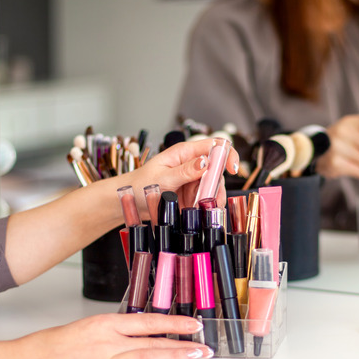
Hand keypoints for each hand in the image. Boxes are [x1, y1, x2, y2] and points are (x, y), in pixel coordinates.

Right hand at [15, 313, 213, 358]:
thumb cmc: (51, 347)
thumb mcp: (86, 328)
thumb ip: (114, 333)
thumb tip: (139, 336)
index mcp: (104, 324)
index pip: (147, 321)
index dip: (174, 323)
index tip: (192, 324)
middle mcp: (107, 343)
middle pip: (152, 342)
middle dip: (181, 344)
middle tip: (202, 346)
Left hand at [124, 139, 238, 212]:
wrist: (127, 202)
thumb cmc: (139, 185)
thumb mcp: (162, 178)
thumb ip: (185, 171)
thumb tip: (205, 162)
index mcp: (184, 153)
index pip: (214, 146)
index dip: (227, 155)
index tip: (231, 169)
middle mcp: (192, 164)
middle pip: (218, 170)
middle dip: (218, 186)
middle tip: (210, 201)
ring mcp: (192, 180)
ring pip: (214, 187)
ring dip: (212, 200)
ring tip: (201, 209)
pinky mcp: (191, 195)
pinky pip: (206, 200)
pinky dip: (206, 207)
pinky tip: (199, 212)